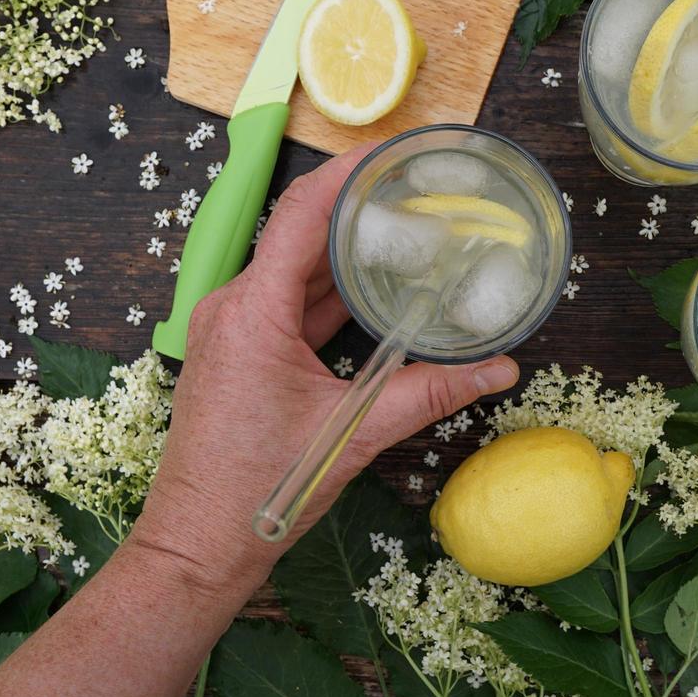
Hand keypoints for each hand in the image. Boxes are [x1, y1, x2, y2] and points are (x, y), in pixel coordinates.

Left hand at [130, 144, 518, 590]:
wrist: (198, 544)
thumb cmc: (259, 492)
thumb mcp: (353, 435)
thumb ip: (429, 394)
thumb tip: (499, 370)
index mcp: (252, 313)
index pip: (299, 215)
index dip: (347, 175)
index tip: (392, 153)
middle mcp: (232, 308)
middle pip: (299, 236)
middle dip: (358, 212)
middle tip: (414, 191)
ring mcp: (231, 329)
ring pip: (294, 271)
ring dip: (344, 254)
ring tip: (403, 231)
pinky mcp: (237, 352)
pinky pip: (287, 304)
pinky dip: (329, 293)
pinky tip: (372, 290)